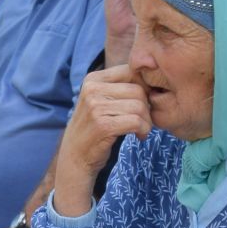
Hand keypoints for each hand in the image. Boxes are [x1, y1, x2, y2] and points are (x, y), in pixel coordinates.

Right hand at [61, 66, 152, 181]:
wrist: (74, 157)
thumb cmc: (94, 128)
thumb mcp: (100, 100)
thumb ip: (119, 86)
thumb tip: (152, 75)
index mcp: (93, 79)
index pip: (131, 71)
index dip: (145, 86)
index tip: (144, 103)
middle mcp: (92, 90)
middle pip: (138, 90)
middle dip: (148, 107)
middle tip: (144, 121)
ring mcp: (96, 107)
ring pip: (139, 106)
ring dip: (147, 121)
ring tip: (141, 130)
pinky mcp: (103, 126)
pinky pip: (136, 122)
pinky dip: (144, 130)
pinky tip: (139, 136)